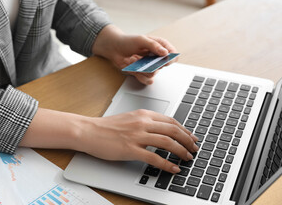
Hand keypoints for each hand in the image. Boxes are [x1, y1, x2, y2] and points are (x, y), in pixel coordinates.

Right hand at [20, 108, 198, 173]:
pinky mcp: (130, 149)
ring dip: (181, 151)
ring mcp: (137, 136)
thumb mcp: (129, 119)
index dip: (184, 130)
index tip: (191, 137)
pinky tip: (173, 168)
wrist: (89, 131)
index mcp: (143, 115)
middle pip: (173, 130)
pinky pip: (154, 157)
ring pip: (167, 142)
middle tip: (194, 149)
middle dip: (187, 140)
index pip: (170, 121)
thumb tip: (161, 131)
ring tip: (188, 158)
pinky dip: (167, 164)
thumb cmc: (107, 127)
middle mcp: (142, 123)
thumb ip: (145, 123)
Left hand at [92, 25, 177, 84]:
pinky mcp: (142, 73)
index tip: (162, 58)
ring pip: (153, 74)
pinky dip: (138, 74)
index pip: (173, 55)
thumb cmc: (128, 41)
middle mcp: (156, 57)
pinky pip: (146, 80)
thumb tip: (165, 53)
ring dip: (141, 67)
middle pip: (162, 66)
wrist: (114, 48)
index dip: (170, 58)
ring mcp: (150, 66)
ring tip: (133, 59)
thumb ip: (154, 46)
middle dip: (149, 62)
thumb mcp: (141, 40)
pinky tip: (132, 67)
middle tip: (140, 56)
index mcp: (160, 46)